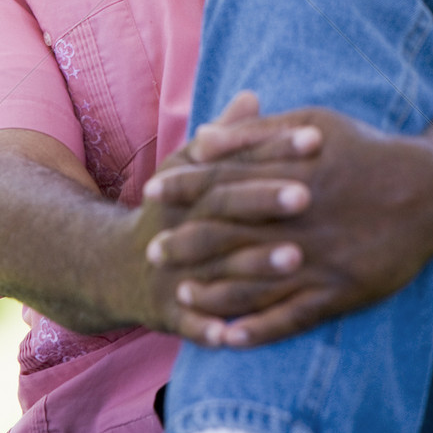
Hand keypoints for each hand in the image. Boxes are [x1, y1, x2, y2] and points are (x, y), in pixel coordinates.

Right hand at [121, 93, 323, 344]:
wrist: (116, 267)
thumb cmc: (170, 211)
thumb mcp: (186, 169)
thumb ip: (225, 137)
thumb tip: (252, 96)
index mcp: (191, 185)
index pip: (237, 160)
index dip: (274, 148)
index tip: (315, 138)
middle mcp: (182, 224)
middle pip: (225, 209)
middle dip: (264, 202)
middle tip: (307, 194)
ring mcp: (175, 268)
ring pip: (218, 265)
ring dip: (254, 265)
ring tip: (297, 257)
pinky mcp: (168, 311)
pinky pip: (189, 322)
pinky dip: (208, 329)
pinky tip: (235, 336)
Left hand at [145, 106, 432, 347]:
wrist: (430, 189)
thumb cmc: (364, 149)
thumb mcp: (311, 122)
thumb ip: (257, 130)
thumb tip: (204, 137)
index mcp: (291, 171)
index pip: (223, 178)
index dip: (184, 185)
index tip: (151, 191)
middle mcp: (300, 218)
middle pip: (230, 231)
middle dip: (187, 242)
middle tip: (151, 251)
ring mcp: (320, 259)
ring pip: (255, 281)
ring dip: (213, 292)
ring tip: (179, 296)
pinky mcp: (341, 292)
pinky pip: (292, 317)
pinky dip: (258, 331)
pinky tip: (226, 339)